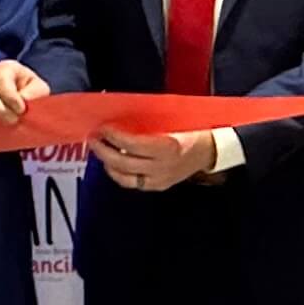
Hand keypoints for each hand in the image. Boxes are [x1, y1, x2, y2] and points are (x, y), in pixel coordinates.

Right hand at [0, 60, 48, 121]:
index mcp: (7, 68)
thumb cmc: (33, 95)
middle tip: (12, 121)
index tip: (21, 110)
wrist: (24, 107)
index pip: (2, 78)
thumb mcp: (40, 91)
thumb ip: (35, 93)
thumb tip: (23, 98)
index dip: (10, 95)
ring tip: (4, 125)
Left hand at [95, 127, 216, 191]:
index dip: (114, 136)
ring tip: (99, 150)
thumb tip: (121, 118)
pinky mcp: (157, 186)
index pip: (132, 144)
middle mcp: (161, 166)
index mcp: (167, 147)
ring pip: (123, 176)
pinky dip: (117, 174)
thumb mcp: (173, 123)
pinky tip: (111, 164)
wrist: (209, 152)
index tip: (103, 127)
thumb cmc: (191, 131)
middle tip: (93, 138)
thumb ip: (149, 124)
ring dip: (107, 163)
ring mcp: (158, 179)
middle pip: (123, 162)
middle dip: (103, 150)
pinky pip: (131, 183)